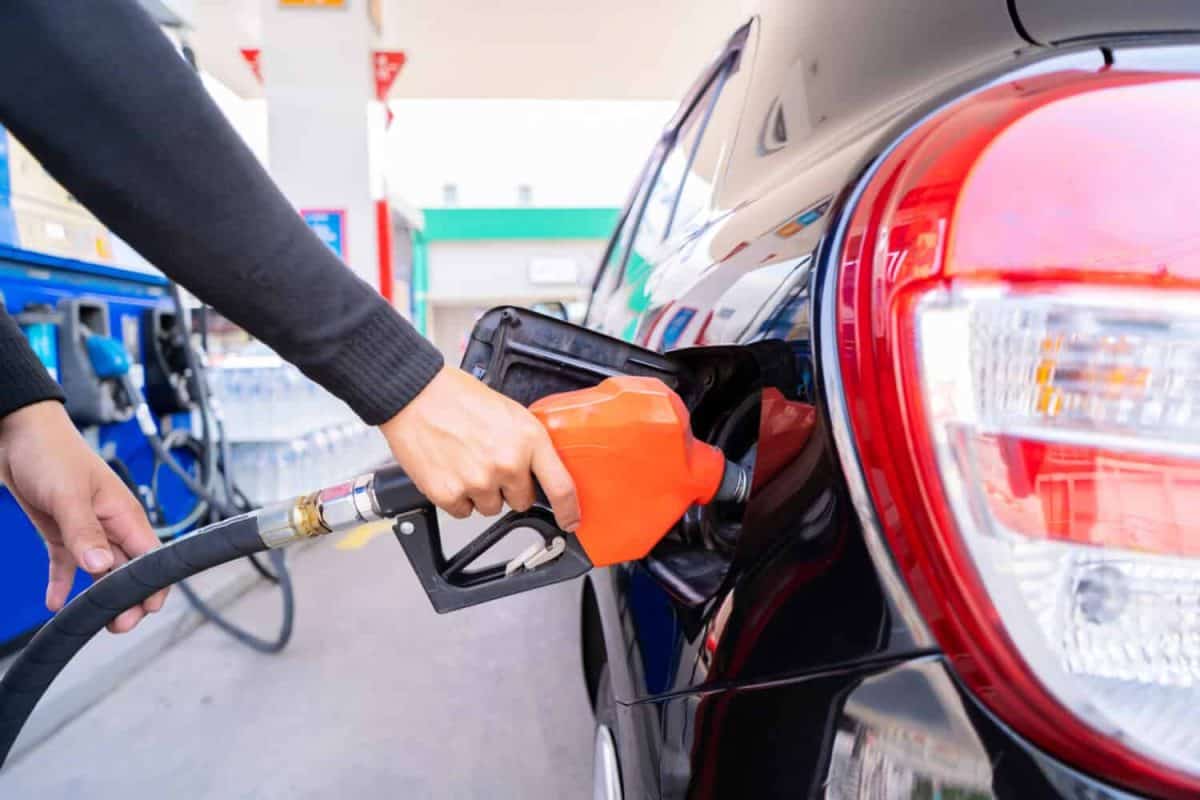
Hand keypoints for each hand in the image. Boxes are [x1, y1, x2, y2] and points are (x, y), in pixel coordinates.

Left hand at [0, 401, 165, 631]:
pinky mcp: (62, 532)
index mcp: (125, 514)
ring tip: (90, 621)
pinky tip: (56, 602)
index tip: (145, 610)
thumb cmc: (52, 453)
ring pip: (101, 572)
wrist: (16, 434)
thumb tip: (101, 567)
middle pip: (128, 570)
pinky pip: (67, 565)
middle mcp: (111, 525)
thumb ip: (85, 532)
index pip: (150, 557)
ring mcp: (87, 530)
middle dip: (126, 600)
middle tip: (116, 626)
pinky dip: (64, 584)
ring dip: (98, 596)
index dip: (153, 585)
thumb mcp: (68, 494)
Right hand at [380, 366, 580, 529]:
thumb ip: (528, 444)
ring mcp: (478, 482)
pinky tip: (451, 469)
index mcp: (529, 440)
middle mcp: (507, 464)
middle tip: (490, 463)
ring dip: (481, 493)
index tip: (570, 520)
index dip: (569, 510)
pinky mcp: (449, 493)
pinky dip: (457, 496)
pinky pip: (463, 511)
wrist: (416, 395)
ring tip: (466, 461)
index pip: (561, 487)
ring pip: (490, 508)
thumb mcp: (511, 412)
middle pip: (521, 501)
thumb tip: (538, 470)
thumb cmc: (459, 398)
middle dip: (510, 488)